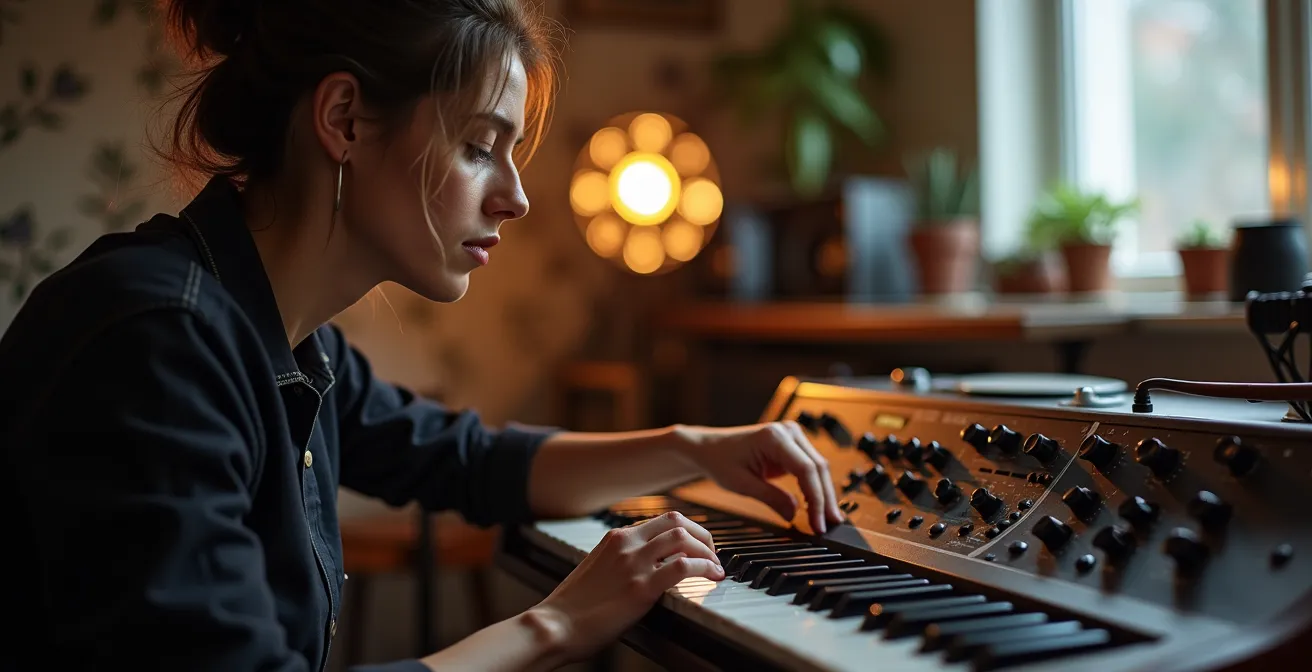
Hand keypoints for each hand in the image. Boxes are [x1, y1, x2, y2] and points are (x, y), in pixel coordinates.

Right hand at [534, 511, 723, 662]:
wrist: (556, 625)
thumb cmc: (573, 607)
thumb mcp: (597, 570)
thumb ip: (620, 562)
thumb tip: (643, 568)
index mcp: (615, 538)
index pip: (661, 519)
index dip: (686, 529)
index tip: (697, 544)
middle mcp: (626, 544)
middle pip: (676, 521)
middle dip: (702, 534)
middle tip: (712, 553)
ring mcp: (634, 564)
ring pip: (683, 538)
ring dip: (707, 550)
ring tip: (715, 566)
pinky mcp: (641, 588)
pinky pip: (682, 566)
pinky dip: (704, 567)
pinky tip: (712, 576)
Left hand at [674, 421, 843, 534]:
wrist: (710, 448)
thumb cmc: (720, 460)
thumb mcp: (742, 484)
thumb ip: (772, 499)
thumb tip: (795, 515)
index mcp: (774, 437)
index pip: (806, 469)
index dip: (816, 499)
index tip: (818, 523)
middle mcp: (788, 432)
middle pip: (818, 468)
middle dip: (825, 500)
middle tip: (828, 526)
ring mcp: (793, 436)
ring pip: (819, 468)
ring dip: (824, 495)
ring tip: (827, 520)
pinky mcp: (793, 446)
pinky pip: (811, 468)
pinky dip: (815, 488)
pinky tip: (818, 507)